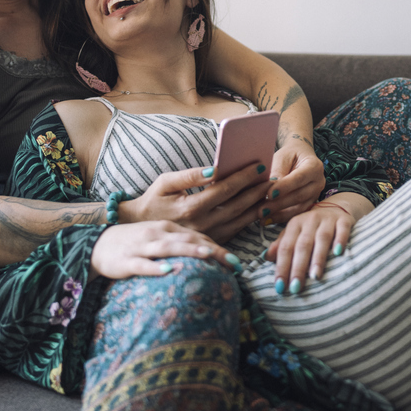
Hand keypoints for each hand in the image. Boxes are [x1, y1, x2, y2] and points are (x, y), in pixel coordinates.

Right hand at [90, 220, 241, 278]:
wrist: (99, 244)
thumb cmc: (136, 240)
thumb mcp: (160, 231)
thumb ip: (183, 238)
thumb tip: (210, 250)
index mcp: (169, 227)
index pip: (198, 236)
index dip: (219, 247)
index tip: (238, 262)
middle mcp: (158, 234)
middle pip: (189, 241)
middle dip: (213, 251)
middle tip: (234, 263)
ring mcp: (143, 246)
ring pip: (168, 248)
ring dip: (188, 251)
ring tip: (207, 256)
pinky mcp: (127, 260)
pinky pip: (143, 264)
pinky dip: (156, 267)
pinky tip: (169, 270)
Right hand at [119, 162, 270, 241]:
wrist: (138, 230)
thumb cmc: (153, 201)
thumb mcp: (165, 182)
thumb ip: (190, 175)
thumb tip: (214, 168)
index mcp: (190, 207)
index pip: (224, 189)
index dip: (243, 177)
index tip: (259, 166)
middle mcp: (201, 224)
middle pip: (237, 206)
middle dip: (257, 191)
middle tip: (273, 178)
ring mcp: (206, 236)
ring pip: (240, 221)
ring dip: (257, 206)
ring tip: (270, 193)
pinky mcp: (209, 243)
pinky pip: (234, 231)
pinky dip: (249, 220)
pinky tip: (258, 210)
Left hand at [265, 139, 324, 224]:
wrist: (299, 157)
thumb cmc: (289, 155)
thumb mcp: (282, 157)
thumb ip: (277, 171)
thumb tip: (270, 187)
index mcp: (314, 166)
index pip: (299, 178)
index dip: (284, 187)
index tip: (269, 193)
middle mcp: (318, 182)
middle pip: (299, 196)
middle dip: (279, 204)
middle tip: (261, 209)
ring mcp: (315, 195)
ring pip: (298, 208)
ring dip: (279, 214)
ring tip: (262, 217)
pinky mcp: (309, 204)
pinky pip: (296, 214)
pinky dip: (281, 218)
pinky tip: (268, 220)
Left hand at [266, 199, 356, 293]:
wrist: (335, 208)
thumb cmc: (311, 227)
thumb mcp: (294, 233)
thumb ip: (281, 245)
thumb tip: (266, 258)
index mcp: (294, 224)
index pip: (286, 247)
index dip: (282, 266)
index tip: (280, 286)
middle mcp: (309, 220)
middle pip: (302, 245)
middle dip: (298, 267)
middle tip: (296, 287)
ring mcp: (328, 219)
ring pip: (322, 238)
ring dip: (318, 258)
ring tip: (315, 276)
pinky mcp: (344, 220)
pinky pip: (342, 229)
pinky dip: (341, 240)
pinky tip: (339, 253)